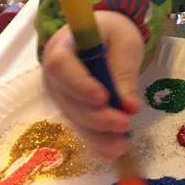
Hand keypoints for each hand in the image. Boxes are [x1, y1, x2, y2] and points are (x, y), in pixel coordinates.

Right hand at [41, 10, 143, 160]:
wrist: (104, 35)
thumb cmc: (113, 32)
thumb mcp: (125, 42)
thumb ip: (124, 71)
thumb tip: (130, 107)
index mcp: (63, 45)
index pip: (61, 65)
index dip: (79, 85)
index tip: (103, 98)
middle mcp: (54, 74)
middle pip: (68, 99)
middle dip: (95, 116)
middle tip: (124, 123)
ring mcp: (60, 94)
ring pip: (74, 118)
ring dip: (97, 135)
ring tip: (122, 145)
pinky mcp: (71, 108)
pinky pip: (81, 126)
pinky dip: (97, 140)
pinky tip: (113, 151)